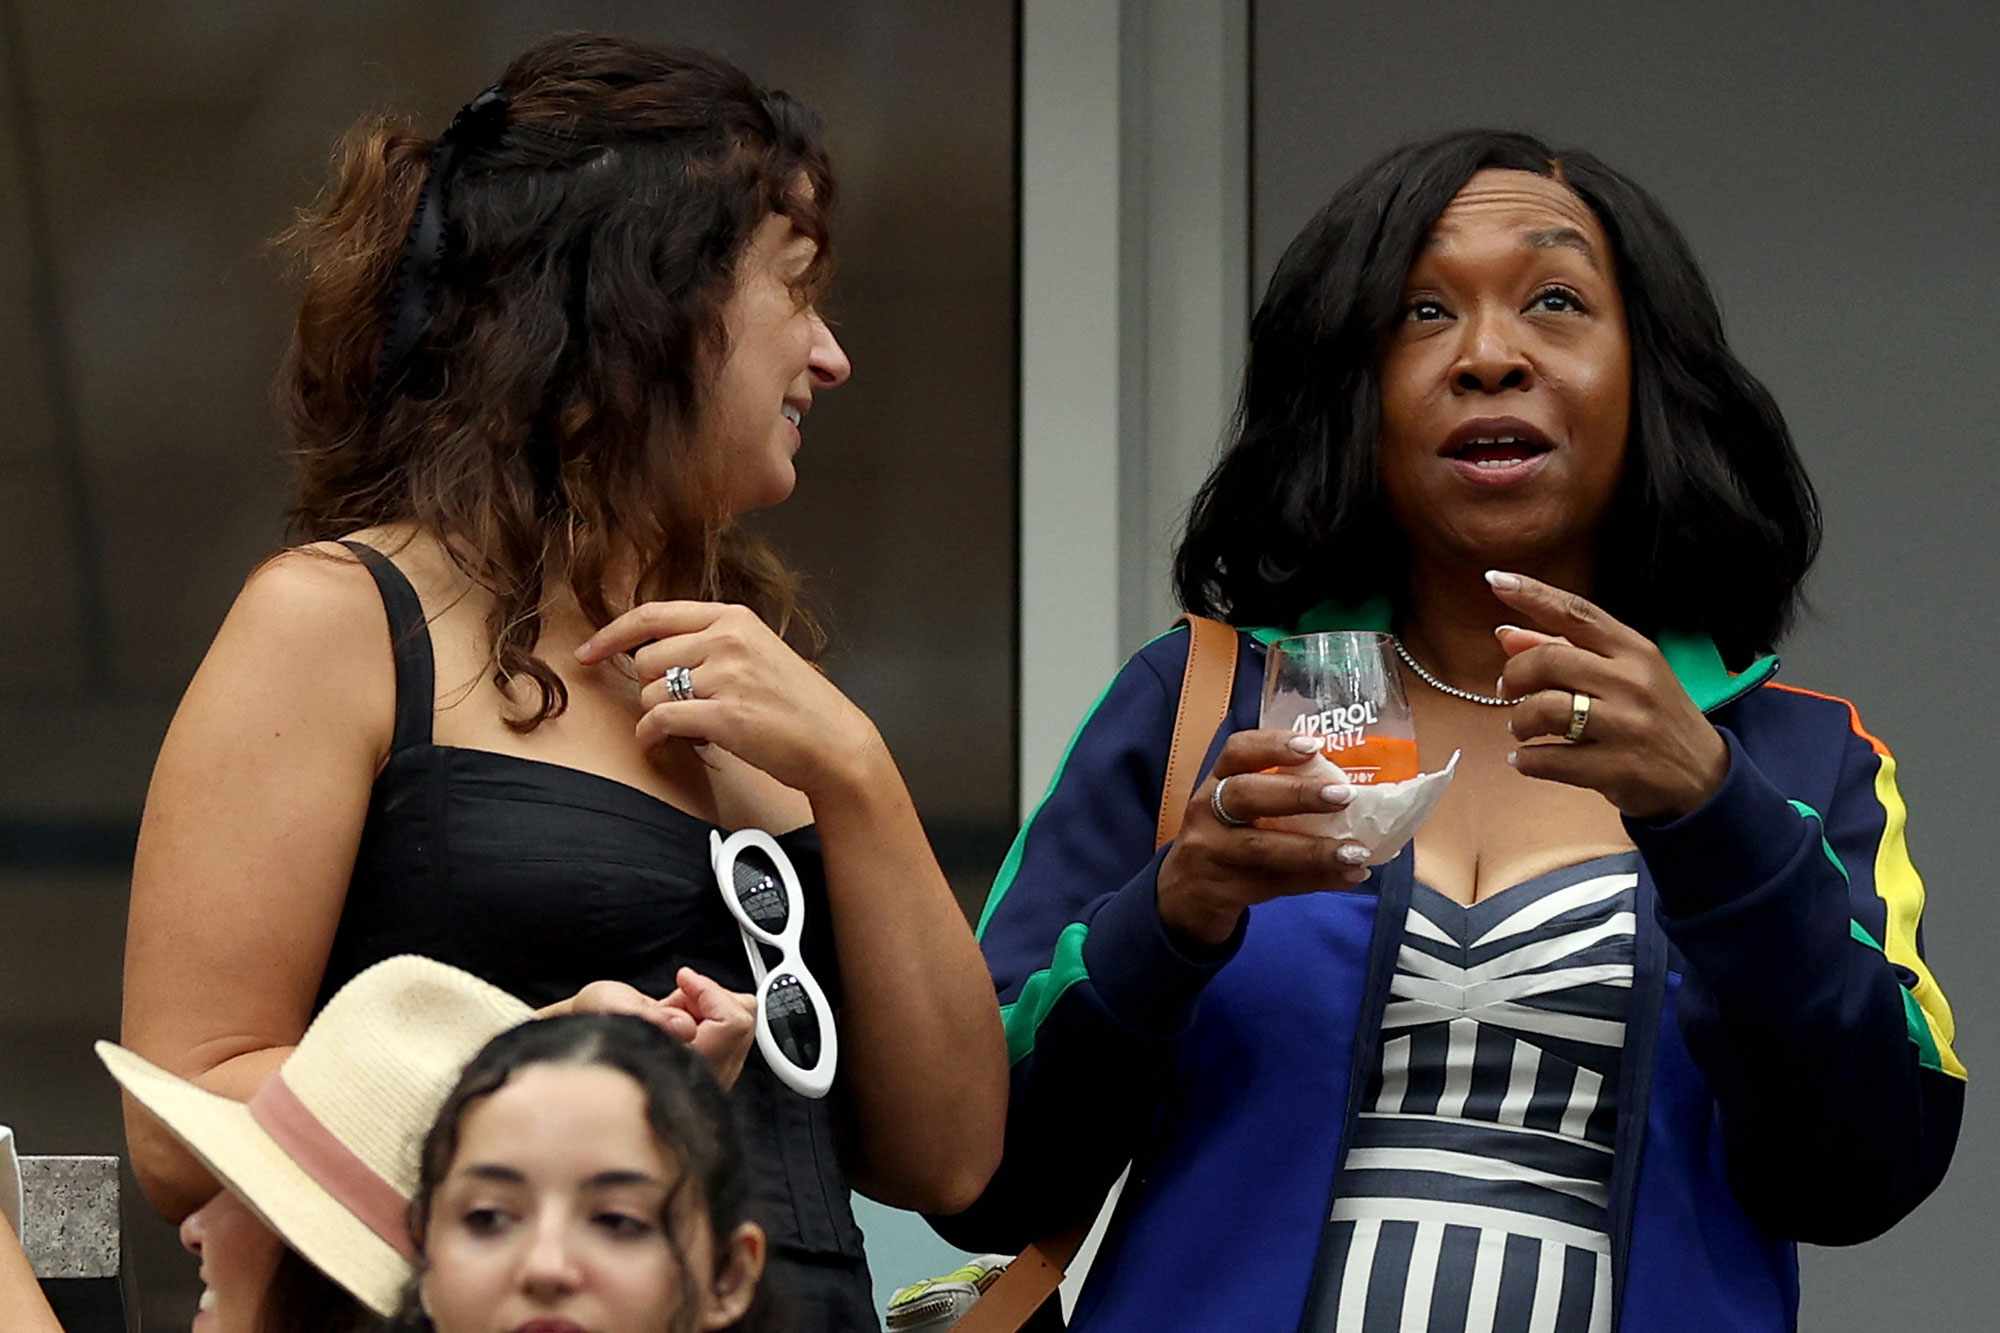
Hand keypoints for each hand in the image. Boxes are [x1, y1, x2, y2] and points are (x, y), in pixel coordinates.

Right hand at [538, 972, 756, 1090]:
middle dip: (713, 998)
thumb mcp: (613, 1010)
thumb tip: (688, 1025)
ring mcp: (709, 1076)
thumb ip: (653, 1017)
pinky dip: (706, 1017)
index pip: (731, 1022)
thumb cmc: (592, 1032)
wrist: (578, 1048)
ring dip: (708, 1007)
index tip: (684, 979)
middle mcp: (702, 1077)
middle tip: (679, 994)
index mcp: (681, 1066)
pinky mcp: (708, 1069)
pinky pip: (726, 1033)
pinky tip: (675, 1018)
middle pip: (743, 1023)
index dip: (710, 992)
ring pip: (737, 1027)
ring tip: (672, 1007)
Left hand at [575, 602, 882, 797]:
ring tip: (693, 727)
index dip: (611, 634)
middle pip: (646, 659)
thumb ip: (712, 643)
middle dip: (652, 689)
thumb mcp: (758, 652)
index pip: (653, 614)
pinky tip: (659, 743)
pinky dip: (651, 736)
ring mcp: (726, 676)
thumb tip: (651, 654)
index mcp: (733, 618)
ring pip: (650, 692)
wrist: (834, 741)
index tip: (587, 652)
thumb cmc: (796, 704)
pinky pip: (660, 720)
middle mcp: (727, 639)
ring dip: (658, 715)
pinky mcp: (725, 715)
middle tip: (681, 708)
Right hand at [1155, 730, 1371, 946]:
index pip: (1237, 752)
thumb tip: (1349, 789)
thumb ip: (1277, 797)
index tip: (1315, 745)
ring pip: (1261, 848)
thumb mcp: (1236, 811)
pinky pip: (1274, 884)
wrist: (1183, 895)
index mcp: (1216, 782)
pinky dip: (1316, 881)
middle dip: (1297, 793)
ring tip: (1356, 852)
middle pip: (1245, 795)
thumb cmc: (1225, 840)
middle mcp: (1207, 812)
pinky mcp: (1221, 890)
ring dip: (1314, 850)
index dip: (1274, 745)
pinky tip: (1348, 876)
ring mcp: (1210, 852)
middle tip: (1344, 796)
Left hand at [1488, 571, 1728, 820]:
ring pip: (1544, 710)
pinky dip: (1526, 761)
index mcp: (1634, 650)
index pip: (1577, 613)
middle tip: (1508, 690)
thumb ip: (1564, 652)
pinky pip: (1548, 759)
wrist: (1703, 775)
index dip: (1532, 595)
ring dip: (1518, 721)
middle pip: (1548, 662)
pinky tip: (1527, 759)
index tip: (1496, 580)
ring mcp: (1627, 726)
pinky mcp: (1618, 768)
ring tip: (1522, 728)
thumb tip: (1506, 634)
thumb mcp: (1622, 675)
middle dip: (1514, 676)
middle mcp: (1632, 682)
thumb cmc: (1652, 716)